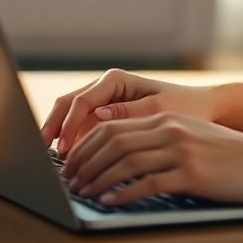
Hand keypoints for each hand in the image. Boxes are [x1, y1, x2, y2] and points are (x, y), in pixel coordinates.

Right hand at [40, 68, 216, 154]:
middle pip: (67, 105)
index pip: (81, 101)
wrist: (199, 108)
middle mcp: (104, 87)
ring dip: (59, 135)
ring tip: (53, 160)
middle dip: (53, 128)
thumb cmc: (183, 107)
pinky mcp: (104, 116)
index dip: (69, 125)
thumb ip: (130, 112)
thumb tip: (100, 117)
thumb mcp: (160, 110)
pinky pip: (80, 126)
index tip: (64, 148)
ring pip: (69, 115)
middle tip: (43, 153)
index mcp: (114, 80)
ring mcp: (102, 101)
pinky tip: (69, 161)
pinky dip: (72, 141)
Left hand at [60, 113, 242, 204]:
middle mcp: (170, 130)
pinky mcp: (191, 175)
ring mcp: (180, 151)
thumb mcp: (193, 135)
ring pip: (125, 162)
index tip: (72, 161)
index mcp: (166, 119)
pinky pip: (148, 183)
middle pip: (113, 142)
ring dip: (98, 178)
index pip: (113, 126)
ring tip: (83, 192)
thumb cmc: (231, 154)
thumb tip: (125, 153)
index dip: (86, 144)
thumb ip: (161, 138)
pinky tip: (109, 200)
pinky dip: (123, 193)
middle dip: (85, 162)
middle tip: (70, 180)